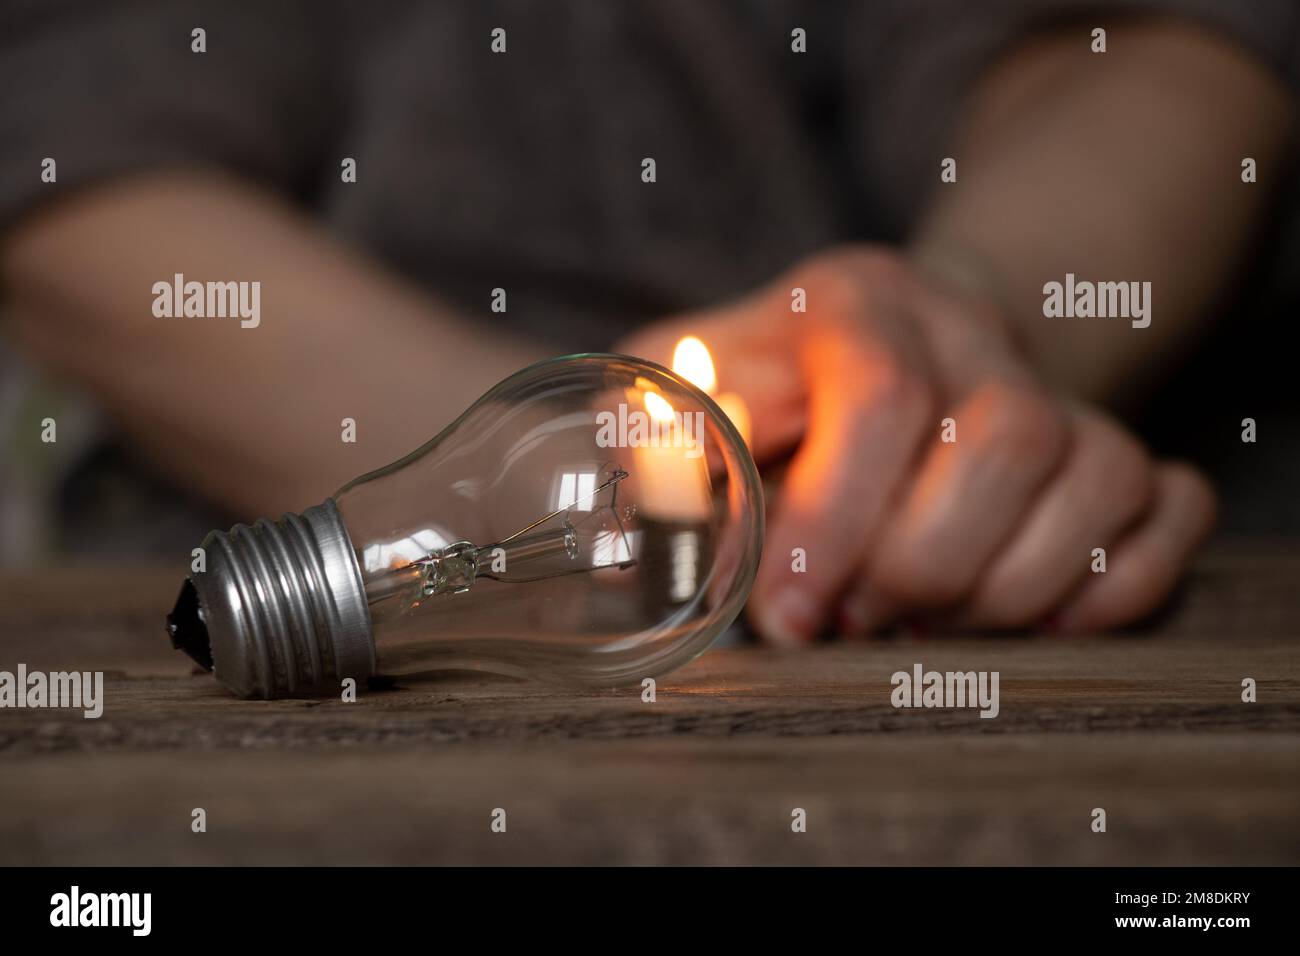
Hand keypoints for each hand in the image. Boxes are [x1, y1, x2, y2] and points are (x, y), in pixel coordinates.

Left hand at [617, 246, 1215, 642]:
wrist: (883, 339)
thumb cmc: (762, 384)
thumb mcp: (686, 389)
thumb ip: (658, 448)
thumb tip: (630, 546)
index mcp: (852, 302)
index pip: (880, 397)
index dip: (838, 520)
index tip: (793, 618)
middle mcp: (968, 327)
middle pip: (1006, 441)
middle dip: (922, 564)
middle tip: (854, 619)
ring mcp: (1052, 381)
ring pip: (1096, 476)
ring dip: (1003, 587)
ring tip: (917, 622)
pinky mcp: (1111, 439)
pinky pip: (1167, 508)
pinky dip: (1111, 583)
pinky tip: (1026, 618)